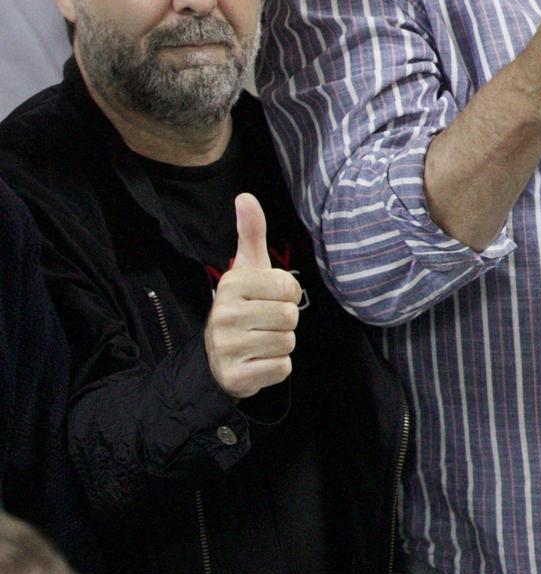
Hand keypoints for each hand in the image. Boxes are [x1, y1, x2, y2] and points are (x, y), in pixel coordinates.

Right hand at [204, 195, 302, 400]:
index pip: (290, 289)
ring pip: (288, 342)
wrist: (216, 360)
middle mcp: (224, 315)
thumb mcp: (247, 270)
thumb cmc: (242, 307)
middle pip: (290, 316)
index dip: (287, 296)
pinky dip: (276, 367)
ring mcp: (227, 348)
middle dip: (284, 322)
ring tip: (259, 341)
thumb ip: (251, 233)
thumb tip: (245, 196)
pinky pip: (283, 368)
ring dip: (281, 344)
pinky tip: (256, 362)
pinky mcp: (236, 377)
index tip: (267, 300)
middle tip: (262, 324)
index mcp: (231, 285)